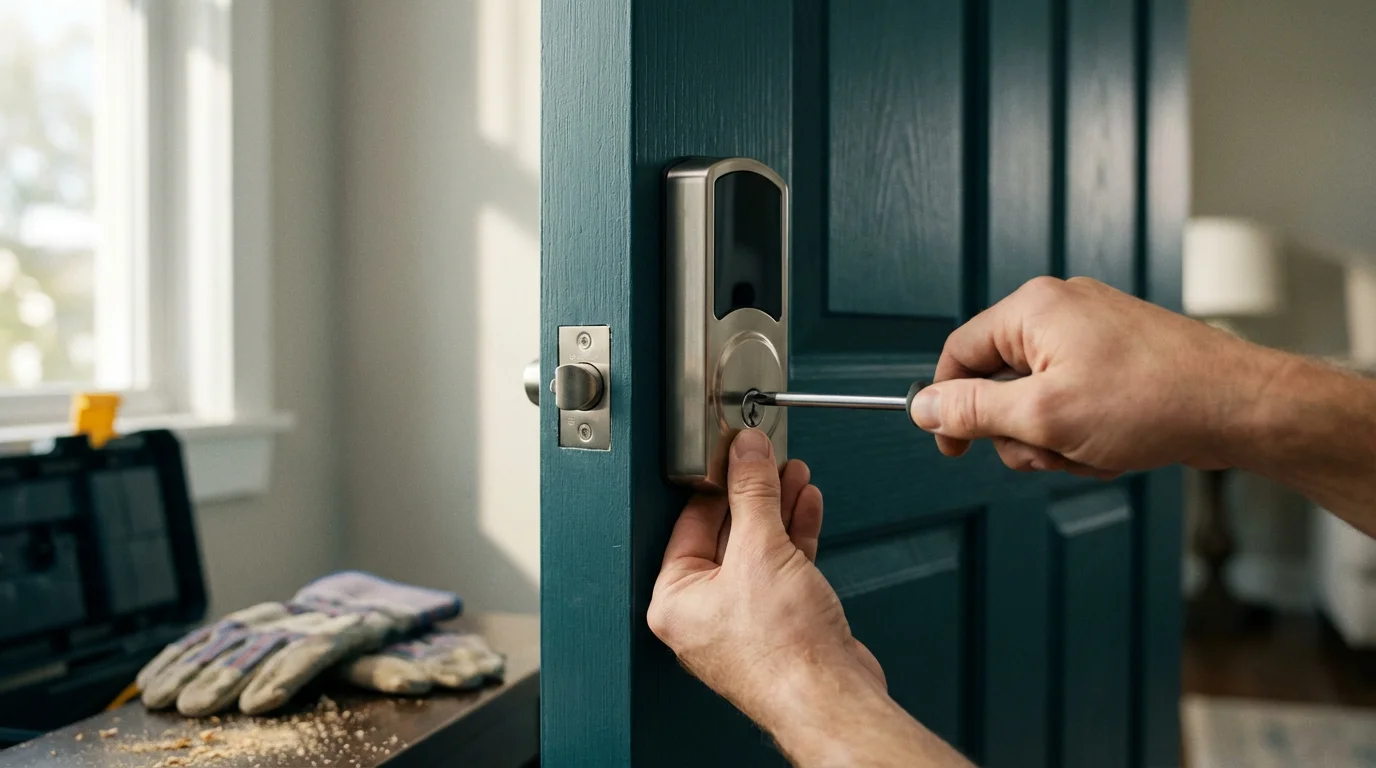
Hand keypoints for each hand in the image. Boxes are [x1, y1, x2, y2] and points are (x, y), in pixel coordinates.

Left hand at [647, 429, 883, 728]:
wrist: (830, 696)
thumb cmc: (782, 652)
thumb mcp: (760, 550)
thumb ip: (752, 493)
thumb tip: (746, 453)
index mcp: (674, 600)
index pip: (690, 522)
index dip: (719, 482)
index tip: (737, 453)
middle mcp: (702, 613)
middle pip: (726, 533)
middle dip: (754, 493)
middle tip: (767, 459)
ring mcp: (742, 619)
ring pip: (757, 549)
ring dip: (778, 508)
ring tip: (793, 473)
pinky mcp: (779, 623)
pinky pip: (781, 568)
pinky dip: (794, 536)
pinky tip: (806, 506)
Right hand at [908, 276, 1280, 476]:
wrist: (1241, 406)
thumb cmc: (1153, 401)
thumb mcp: (1044, 416)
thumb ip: (973, 410)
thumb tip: (922, 406)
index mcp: (1033, 309)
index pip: (959, 354)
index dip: (948, 406)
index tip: (953, 449)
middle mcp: (1060, 309)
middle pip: (998, 382)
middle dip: (1020, 431)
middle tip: (1052, 450)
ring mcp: (1091, 331)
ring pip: (1037, 399)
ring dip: (1054, 438)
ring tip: (1092, 449)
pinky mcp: (1117, 355)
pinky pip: (1072, 398)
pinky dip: (1082, 430)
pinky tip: (1114, 444)